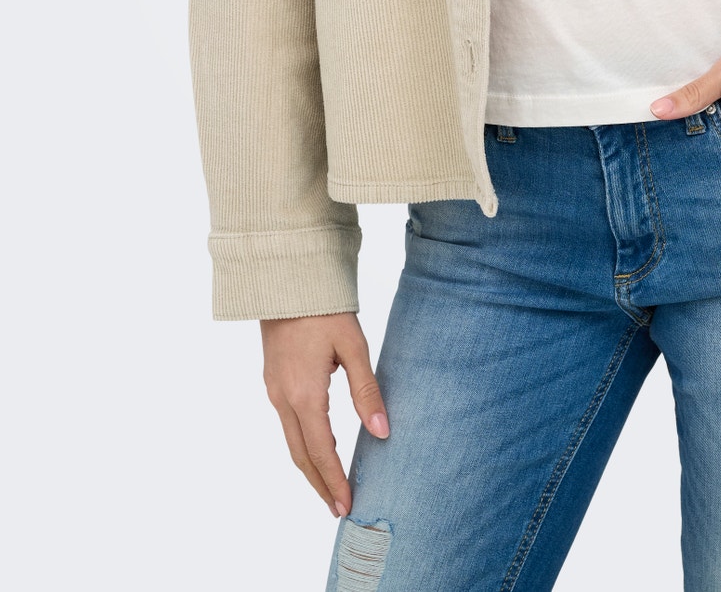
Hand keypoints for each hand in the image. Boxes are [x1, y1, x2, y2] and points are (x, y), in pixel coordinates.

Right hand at [261, 311, 389, 516]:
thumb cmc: (323, 308)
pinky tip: (318, 445)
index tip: (347, 505)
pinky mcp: (273, 379)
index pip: (322, 451)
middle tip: (338, 508)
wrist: (285, 279)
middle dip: (319, 484)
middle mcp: (283, 398)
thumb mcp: (353, 346)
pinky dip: (303, 443)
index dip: (334, 480)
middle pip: (301, 455)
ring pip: (292, 440)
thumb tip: (382, 432)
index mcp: (304, 394)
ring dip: (310, 466)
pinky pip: (287, 423)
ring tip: (329, 485)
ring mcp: (274, 390)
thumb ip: (367, 391)